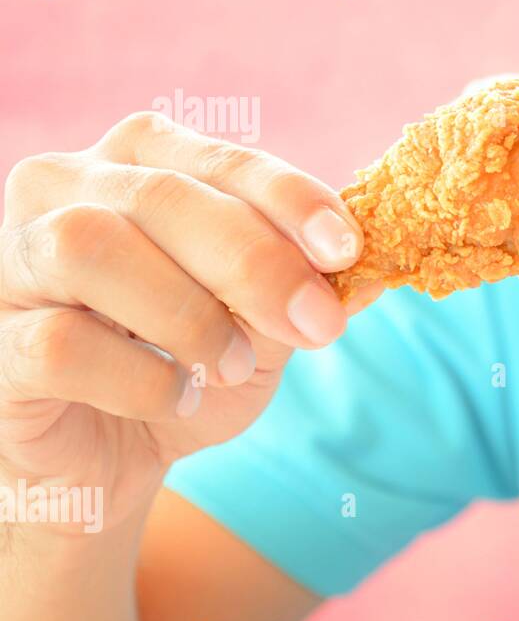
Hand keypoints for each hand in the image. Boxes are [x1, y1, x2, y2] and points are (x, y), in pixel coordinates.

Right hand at [0, 113, 378, 535]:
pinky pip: (61, 343)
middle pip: (163, 195)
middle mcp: (65, 189)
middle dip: (256, 262)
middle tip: (317, 326)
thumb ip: (306, 290)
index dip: (289, 198)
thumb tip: (379, 268)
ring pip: (92, 246)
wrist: (103, 461)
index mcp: (143, 166)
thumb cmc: (184, 370)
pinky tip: (171, 398)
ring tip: (230, 366)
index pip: (220, 159)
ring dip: (188, 315)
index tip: (347, 250)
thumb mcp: (261, 328)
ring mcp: (12, 259)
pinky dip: (140, 378)